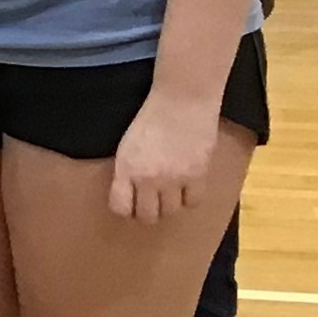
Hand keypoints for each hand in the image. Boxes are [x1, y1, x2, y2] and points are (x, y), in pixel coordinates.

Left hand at [107, 90, 220, 223]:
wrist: (182, 100)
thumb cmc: (151, 116)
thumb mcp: (128, 144)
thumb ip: (128, 170)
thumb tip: (130, 191)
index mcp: (126, 168)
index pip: (120, 207)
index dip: (125, 209)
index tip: (130, 203)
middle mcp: (148, 178)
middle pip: (147, 216)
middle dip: (148, 212)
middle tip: (152, 201)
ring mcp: (174, 179)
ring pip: (171, 212)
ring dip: (169, 205)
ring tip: (170, 193)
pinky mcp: (197, 175)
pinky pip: (193, 202)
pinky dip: (190, 197)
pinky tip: (188, 186)